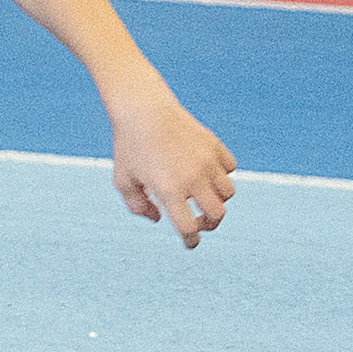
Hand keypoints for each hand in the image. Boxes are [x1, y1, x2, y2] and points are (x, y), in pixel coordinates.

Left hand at [108, 90, 236, 247]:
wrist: (143, 108)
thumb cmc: (129, 146)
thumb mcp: (123, 180)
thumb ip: (138, 207)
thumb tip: (160, 219)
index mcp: (168, 190)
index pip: (188, 228)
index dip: (191, 241)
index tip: (190, 243)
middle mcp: (192, 177)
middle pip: (217, 215)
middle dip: (209, 225)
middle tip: (198, 223)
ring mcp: (206, 160)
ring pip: (228, 193)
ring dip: (217, 200)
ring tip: (201, 196)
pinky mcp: (214, 145)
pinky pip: (230, 168)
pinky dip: (222, 175)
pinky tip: (206, 173)